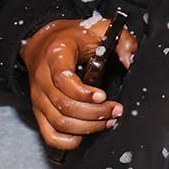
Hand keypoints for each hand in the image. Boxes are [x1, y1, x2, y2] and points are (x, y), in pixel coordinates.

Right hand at [21, 16, 138, 149]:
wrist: (43, 43)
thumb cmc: (73, 38)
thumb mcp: (99, 28)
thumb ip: (121, 39)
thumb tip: (130, 59)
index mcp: (56, 56)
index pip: (63, 80)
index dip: (84, 93)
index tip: (103, 95)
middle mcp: (42, 79)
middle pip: (64, 106)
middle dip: (94, 113)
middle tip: (116, 110)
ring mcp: (38, 98)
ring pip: (59, 123)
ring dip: (87, 127)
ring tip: (108, 120)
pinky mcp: (38, 112)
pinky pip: (50, 135)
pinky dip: (69, 140)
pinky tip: (86, 133)